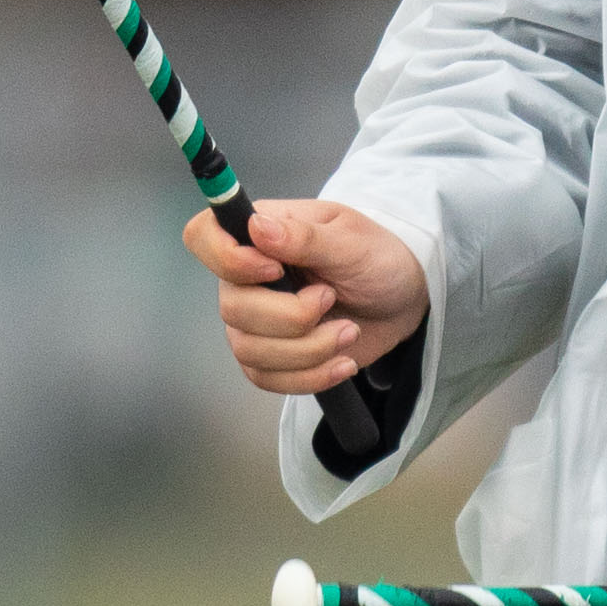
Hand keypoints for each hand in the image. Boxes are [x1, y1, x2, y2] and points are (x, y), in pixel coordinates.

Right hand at [182, 199, 428, 399]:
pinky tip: (342, 362)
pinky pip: (267, 379)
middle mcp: (246, 277)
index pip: (203, 237)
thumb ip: (305, 237)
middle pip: (232, 308)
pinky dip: (309, 377)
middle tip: (331, 299)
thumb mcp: (352, 241)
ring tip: (348, 331)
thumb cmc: (378, 258)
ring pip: (249, 350)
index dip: (227, 260)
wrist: (403, 300)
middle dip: (291, 317)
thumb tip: (257, 226)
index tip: (275, 271)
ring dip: (308, 350)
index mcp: (260, 233)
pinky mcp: (271, 356)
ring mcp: (255, 319)